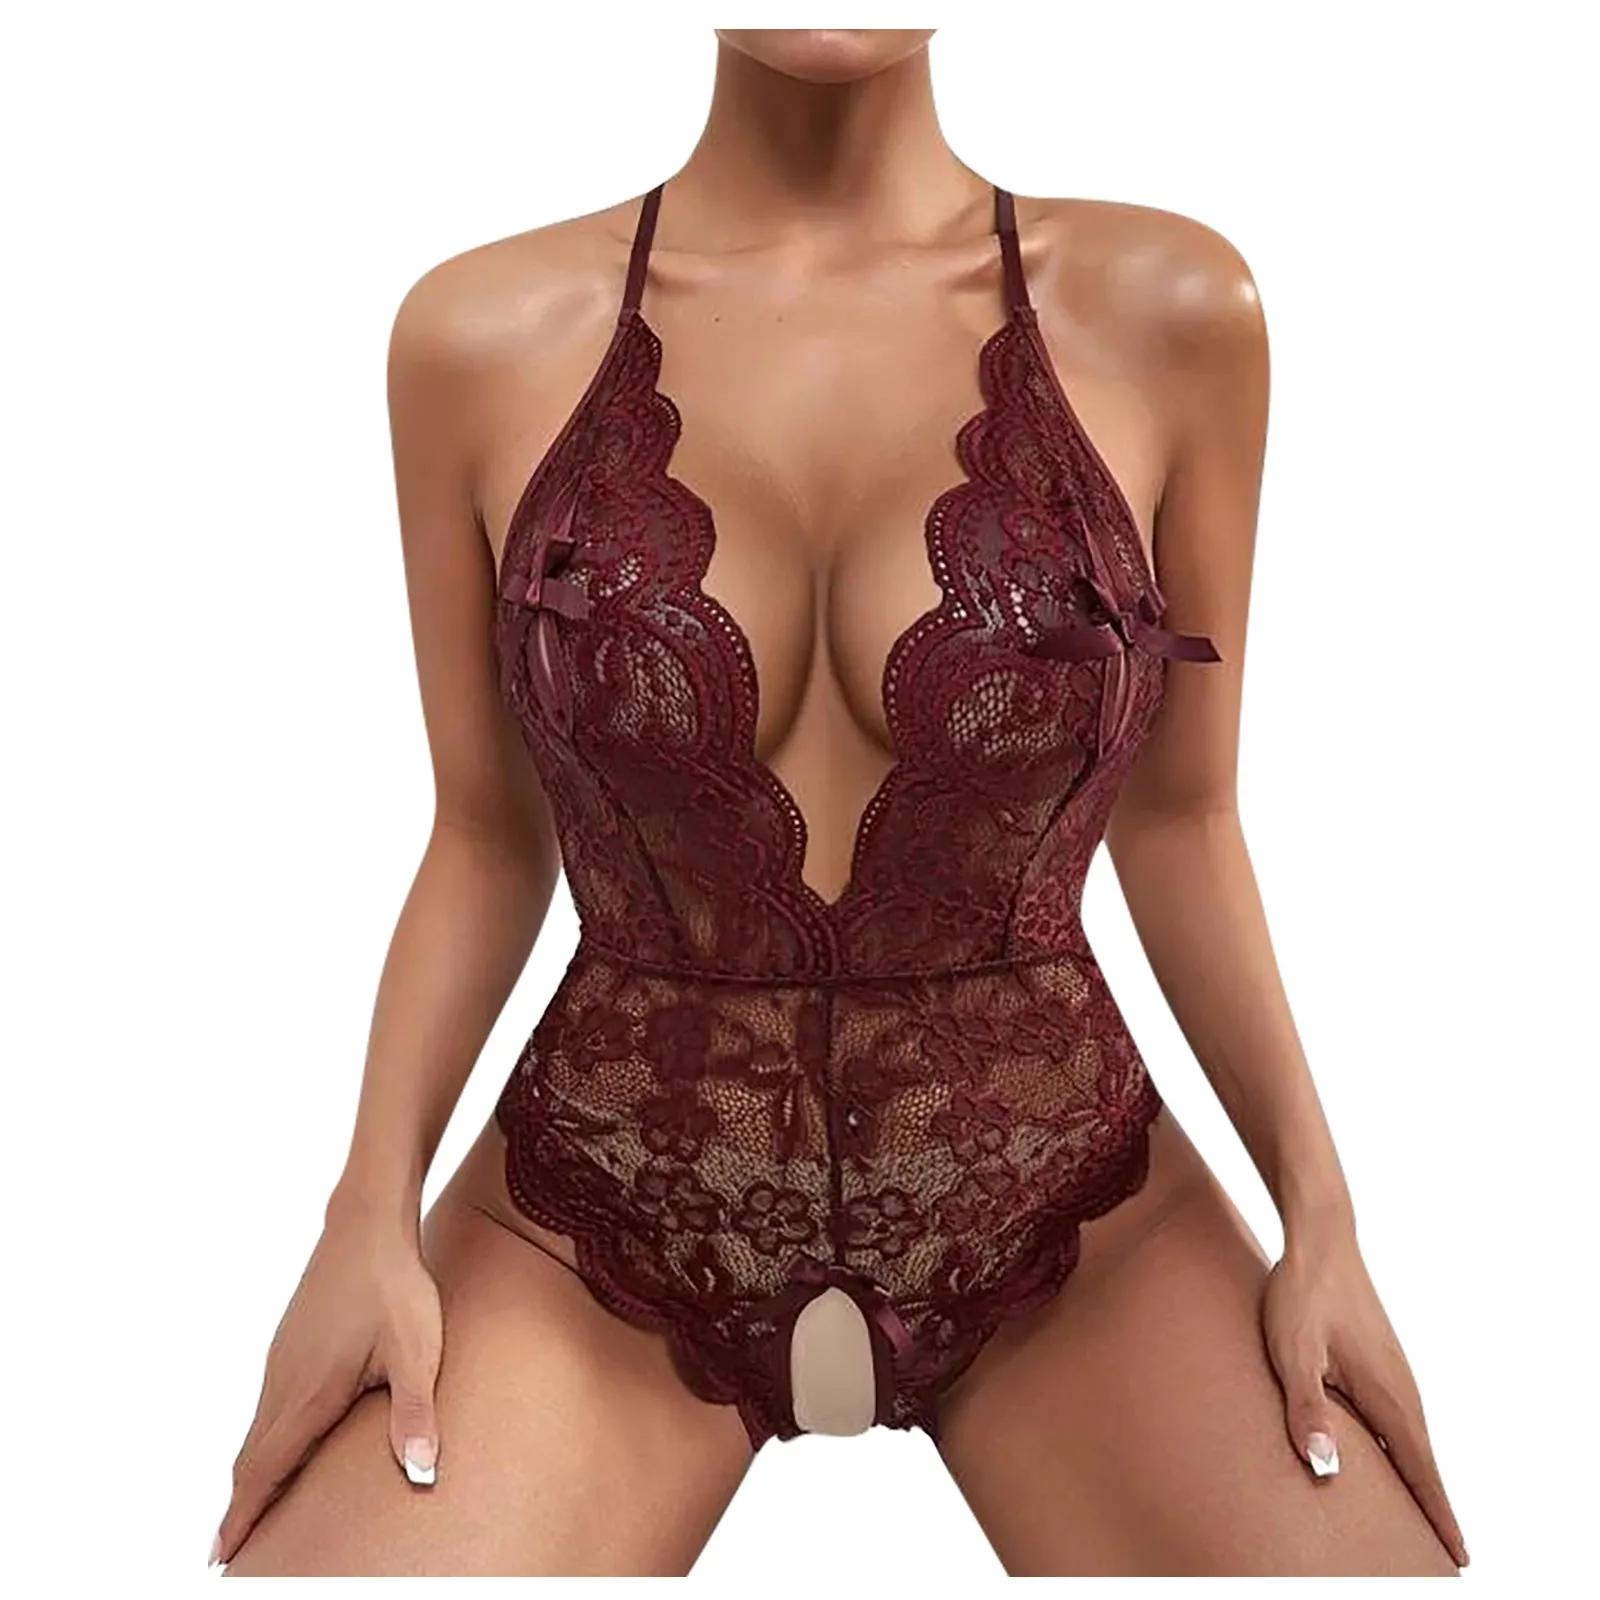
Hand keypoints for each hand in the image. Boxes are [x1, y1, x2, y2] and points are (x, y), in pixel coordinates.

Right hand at [211, 1210, 444, 1566]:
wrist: (367, 1225)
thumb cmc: (395, 1288)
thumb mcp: (416, 1352)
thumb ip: (415, 1414)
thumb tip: (422, 1473)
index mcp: (308, 1394)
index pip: (265, 1472)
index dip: (243, 1517)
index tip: (220, 1557)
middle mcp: (283, 1383)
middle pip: (251, 1461)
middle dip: (240, 1509)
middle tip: (228, 1553)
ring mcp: (281, 1361)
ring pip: (256, 1433)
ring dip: (251, 1476)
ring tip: (249, 1513)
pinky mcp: (288, 1344)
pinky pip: (266, 1407)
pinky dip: (262, 1443)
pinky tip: (279, 1448)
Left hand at [1260, 1225, 1467, 1567]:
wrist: (1319, 1241)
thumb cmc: (1302, 1295)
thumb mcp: (1294, 1352)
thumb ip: (1307, 1408)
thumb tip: (1326, 1467)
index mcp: (1388, 1395)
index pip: (1421, 1471)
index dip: (1438, 1516)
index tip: (1460, 1558)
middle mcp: (1401, 1389)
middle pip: (1423, 1464)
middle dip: (1434, 1509)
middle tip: (1448, 1555)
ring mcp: (1393, 1373)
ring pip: (1411, 1440)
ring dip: (1420, 1480)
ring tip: (1425, 1518)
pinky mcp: (1379, 1361)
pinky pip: (1398, 1420)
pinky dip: (1404, 1450)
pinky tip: (1391, 1456)